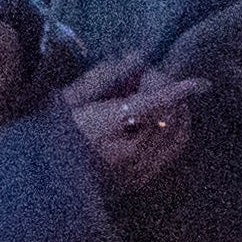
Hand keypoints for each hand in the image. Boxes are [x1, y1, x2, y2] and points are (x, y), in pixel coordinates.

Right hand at [62, 56, 209, 194]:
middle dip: (169, 93)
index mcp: (107, 127)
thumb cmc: (48, 137)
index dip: (179, 91)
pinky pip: (173, 153)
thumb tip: (137, 57)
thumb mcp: (66, 100)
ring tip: (159, 98)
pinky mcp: (141, 180)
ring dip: (178, 113)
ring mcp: (139, 169)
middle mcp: (131, 151)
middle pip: (171, 116)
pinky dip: (177, 132)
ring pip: (177, 136)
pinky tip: (164, 121)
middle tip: (148, 79)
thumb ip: (103, 77)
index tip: (200, 82)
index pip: (155, 104)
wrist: (42, 185)